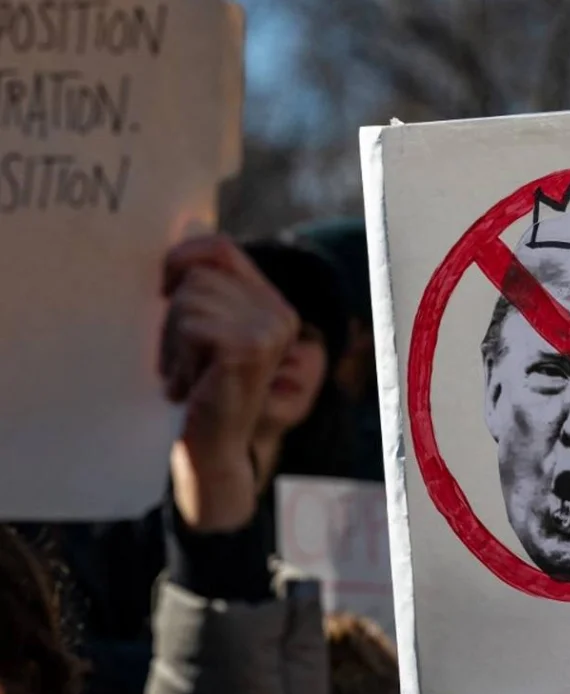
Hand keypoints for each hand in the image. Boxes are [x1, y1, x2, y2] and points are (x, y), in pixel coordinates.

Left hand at [160, 235, 297, 531]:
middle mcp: (279, 314)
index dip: (183, 255)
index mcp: (272, 306)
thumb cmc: (199, 392)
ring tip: (186, 373)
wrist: (212, 450)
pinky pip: (191, 324)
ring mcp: (268, 331)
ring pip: (190, 298)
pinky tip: (189, 383)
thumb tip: (181, 238)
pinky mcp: (248, 347)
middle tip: (182, 359)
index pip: (221, 248)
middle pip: (199, 274)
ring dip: (173, 340)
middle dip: (174, 315)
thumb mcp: (203, 332)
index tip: (162, 286)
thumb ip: (203, 290)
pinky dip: (178, 356)